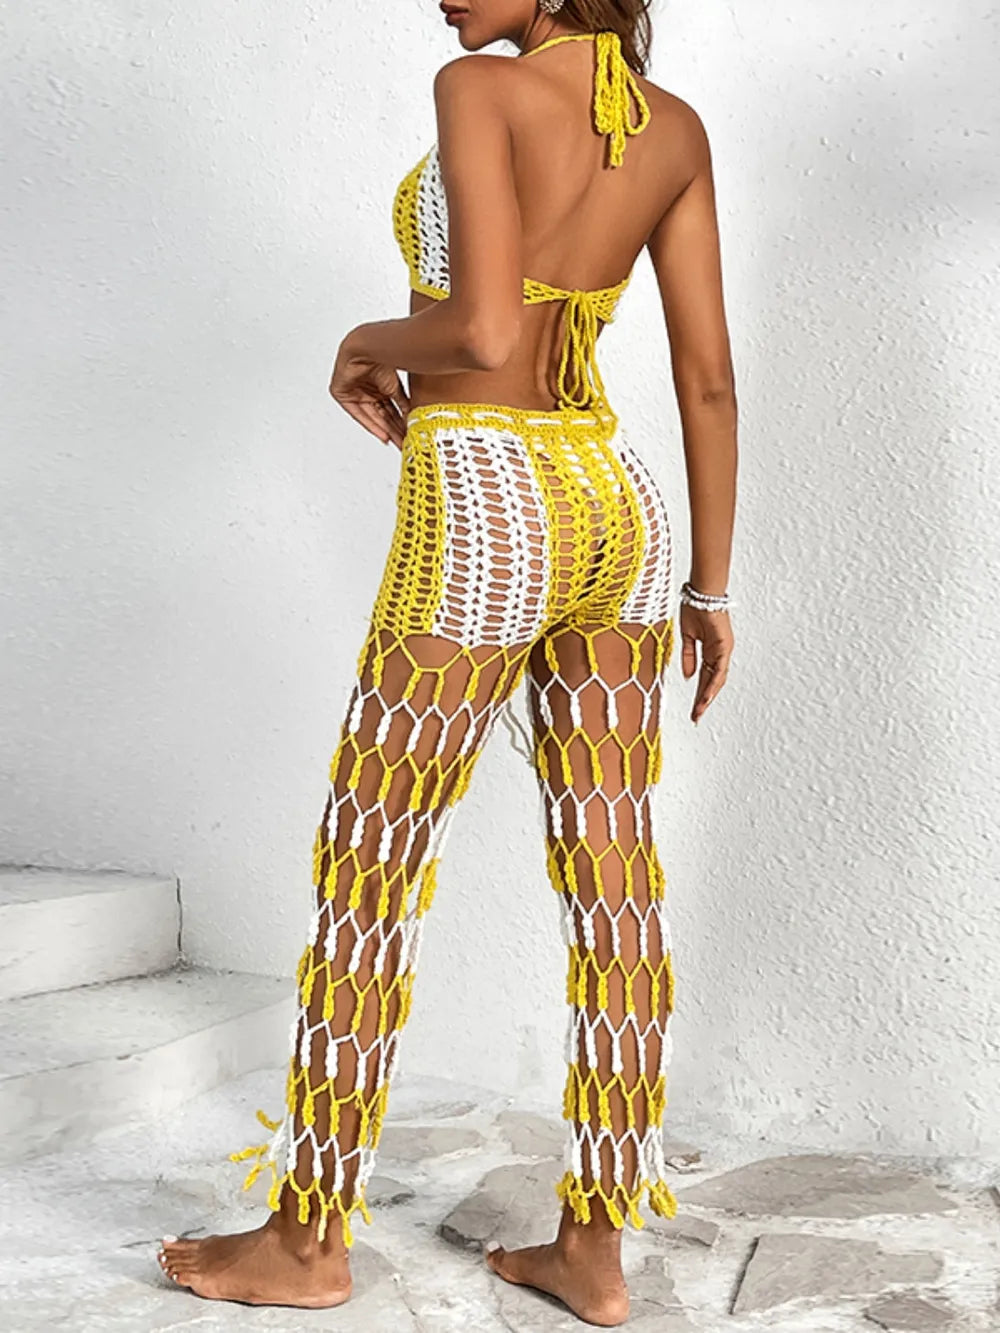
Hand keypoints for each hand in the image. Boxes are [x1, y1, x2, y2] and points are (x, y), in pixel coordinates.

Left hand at [329, 327, 410, 450]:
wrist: (367, 347)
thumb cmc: (381, 357)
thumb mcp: (395, 387)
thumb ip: (402, 404)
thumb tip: (411, 418)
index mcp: (378, 386)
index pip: (389, 409)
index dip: (399, 423)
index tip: (407, 434)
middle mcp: (366, 390)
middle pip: (381, 416)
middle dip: (394, 430)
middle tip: (404, 443)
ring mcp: (354, 392)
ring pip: (372, 417)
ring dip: (385, 431)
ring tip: (397, 442)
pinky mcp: (341, 393)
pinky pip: (357, 414)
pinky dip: (371, 425)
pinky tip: (383, 435)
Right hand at [679, 602, 732, 724]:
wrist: (701, 592)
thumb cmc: (695, 607)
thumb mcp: (687, 637)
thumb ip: (688, 657)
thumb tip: (689, 677)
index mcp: (710, 651)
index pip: (704, 677)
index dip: (699, 693)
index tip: (693, 708)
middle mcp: (718, 653)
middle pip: (711, 682)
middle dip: (703, 700)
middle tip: (696, 716)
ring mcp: (723, 650)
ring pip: (716, 679)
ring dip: (707, 696)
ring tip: (699, 711)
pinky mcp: (724, 646)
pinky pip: (719, 669)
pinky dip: (713, 683)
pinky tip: (707, 695)